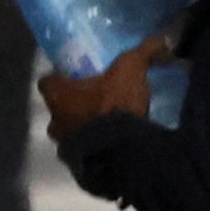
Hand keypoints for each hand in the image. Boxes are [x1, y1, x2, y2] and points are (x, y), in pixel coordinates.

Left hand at [38, 38, 166, 147]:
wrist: (123, 154)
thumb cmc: (116, 105)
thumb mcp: (132, 70)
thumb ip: (143, 52)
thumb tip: (162, 38)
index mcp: (58, 96)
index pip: (47, 81)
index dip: (60, 79)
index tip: (76, 78)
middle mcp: (55, 123)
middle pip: (58, 111)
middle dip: (74, 108)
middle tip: (96, 103)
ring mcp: (65, 150)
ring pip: (70, 137)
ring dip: (83, 132)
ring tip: (106, 128)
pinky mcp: (79, 171)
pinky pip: (84, 159)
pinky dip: (94, 154)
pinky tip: (112, 149)